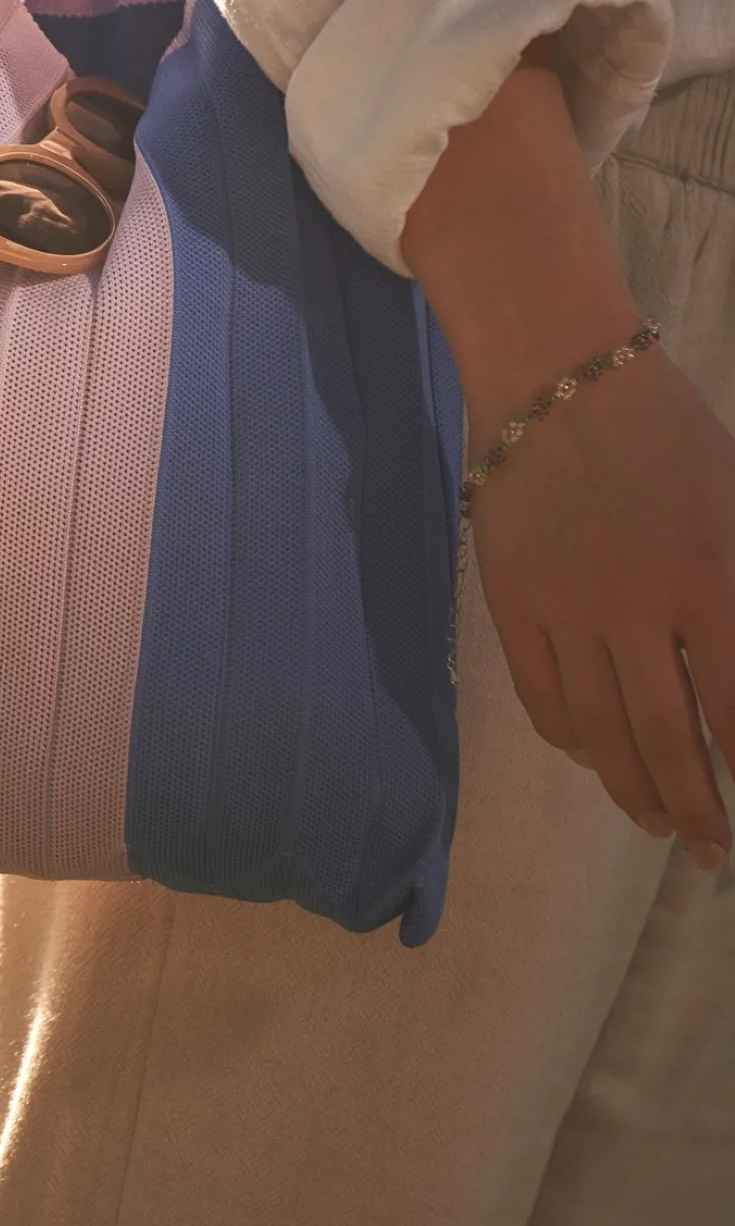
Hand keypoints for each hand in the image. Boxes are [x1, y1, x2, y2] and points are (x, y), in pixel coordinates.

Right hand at [467, 343, 734, 866]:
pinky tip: (592, 756)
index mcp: (713, 577)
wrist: (558, 373)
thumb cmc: (670, 433)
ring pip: (602, 732)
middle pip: (670, 742)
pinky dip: (570, 740)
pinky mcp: (512, 601)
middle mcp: (639, 606)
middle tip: (710, 853)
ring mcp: (567, 608)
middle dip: (698, 811)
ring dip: (632, 789)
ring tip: (654, 819)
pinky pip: (541, 696)